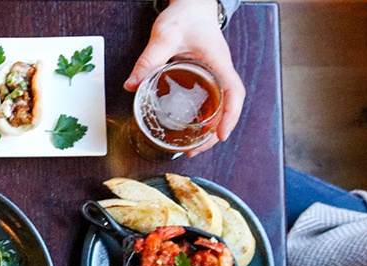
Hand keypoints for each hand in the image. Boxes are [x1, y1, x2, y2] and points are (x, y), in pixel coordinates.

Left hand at [124, 0, 244, 155]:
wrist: (192, 5)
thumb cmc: (185, 16)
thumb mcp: (164, 36)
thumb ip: (149, 59)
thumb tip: (131, 84)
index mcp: (218, 61)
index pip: (234, 92)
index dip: (230, 116)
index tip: (221, 135)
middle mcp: (221, 71)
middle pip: (228, 107)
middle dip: (215, 132)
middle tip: (195, 151)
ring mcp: (214, 75)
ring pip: (219, 107)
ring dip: (208, 129)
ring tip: (191, 148)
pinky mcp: (205, 77)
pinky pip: (209, 101)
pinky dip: (202, 118)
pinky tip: (188, 130)